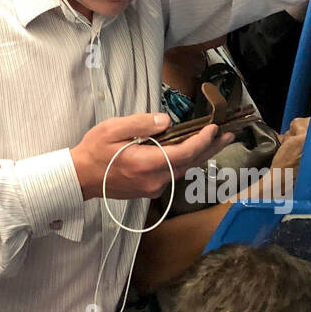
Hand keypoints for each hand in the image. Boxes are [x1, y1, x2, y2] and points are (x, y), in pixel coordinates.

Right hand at [71, 113, 233, 200]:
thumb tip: (167, 121)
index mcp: (145, 164)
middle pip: (190, 163)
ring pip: (184, 170)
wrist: (80, 178)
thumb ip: (141, 124)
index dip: (201, 141)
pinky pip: (174, 174)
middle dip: (211, 148)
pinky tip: (193, 151)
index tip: (213, 128)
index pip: (182, 153)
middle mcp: (154, 180)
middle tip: (229, 135)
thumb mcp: (113, 129)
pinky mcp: (150, 190)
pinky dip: (187, 161)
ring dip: (202, 155)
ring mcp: (153, 188)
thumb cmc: (93, 151)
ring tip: (218, 141)